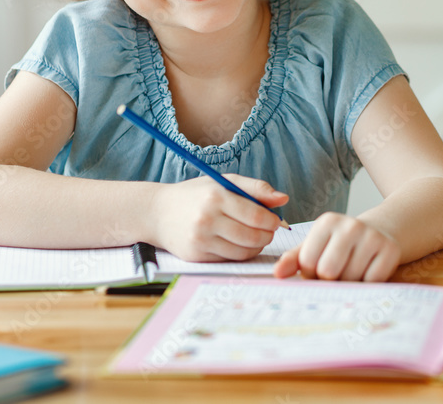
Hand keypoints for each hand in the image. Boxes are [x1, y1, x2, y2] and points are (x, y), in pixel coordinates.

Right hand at [152, 174, 287, 262]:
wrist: (158, 213)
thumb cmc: (196, 195)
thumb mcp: (224, 182)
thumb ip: (256, 188)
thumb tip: (284, 198)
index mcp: (216, 196)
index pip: (256, 216)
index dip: (271, 221)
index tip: (274, 220)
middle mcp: (207, 218)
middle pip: (252, 236)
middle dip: (267, 235)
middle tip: (268, 230)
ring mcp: (200, 239)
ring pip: (243, 252)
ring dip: (256, 247)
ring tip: (255, 237)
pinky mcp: (196, 256)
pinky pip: (229, 260)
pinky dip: (240, 254)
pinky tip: (238, 244)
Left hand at [273, 212, 400, 281]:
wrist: (379, 233)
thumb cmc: (340, 244)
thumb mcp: (315, 246)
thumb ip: (293, 259)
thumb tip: (277, 274)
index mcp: (327, 222)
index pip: (307, 262)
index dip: (310, 274)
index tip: (317, 269)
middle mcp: (350, 225)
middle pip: (328, 271)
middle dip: (329, 280)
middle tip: (335, 273)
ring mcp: (372, 237)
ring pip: (350, 279)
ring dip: (348, 283)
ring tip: (351, 271)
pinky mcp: (390, 250)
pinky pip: (371, 282)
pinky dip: (366, 284)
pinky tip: (367, 272)